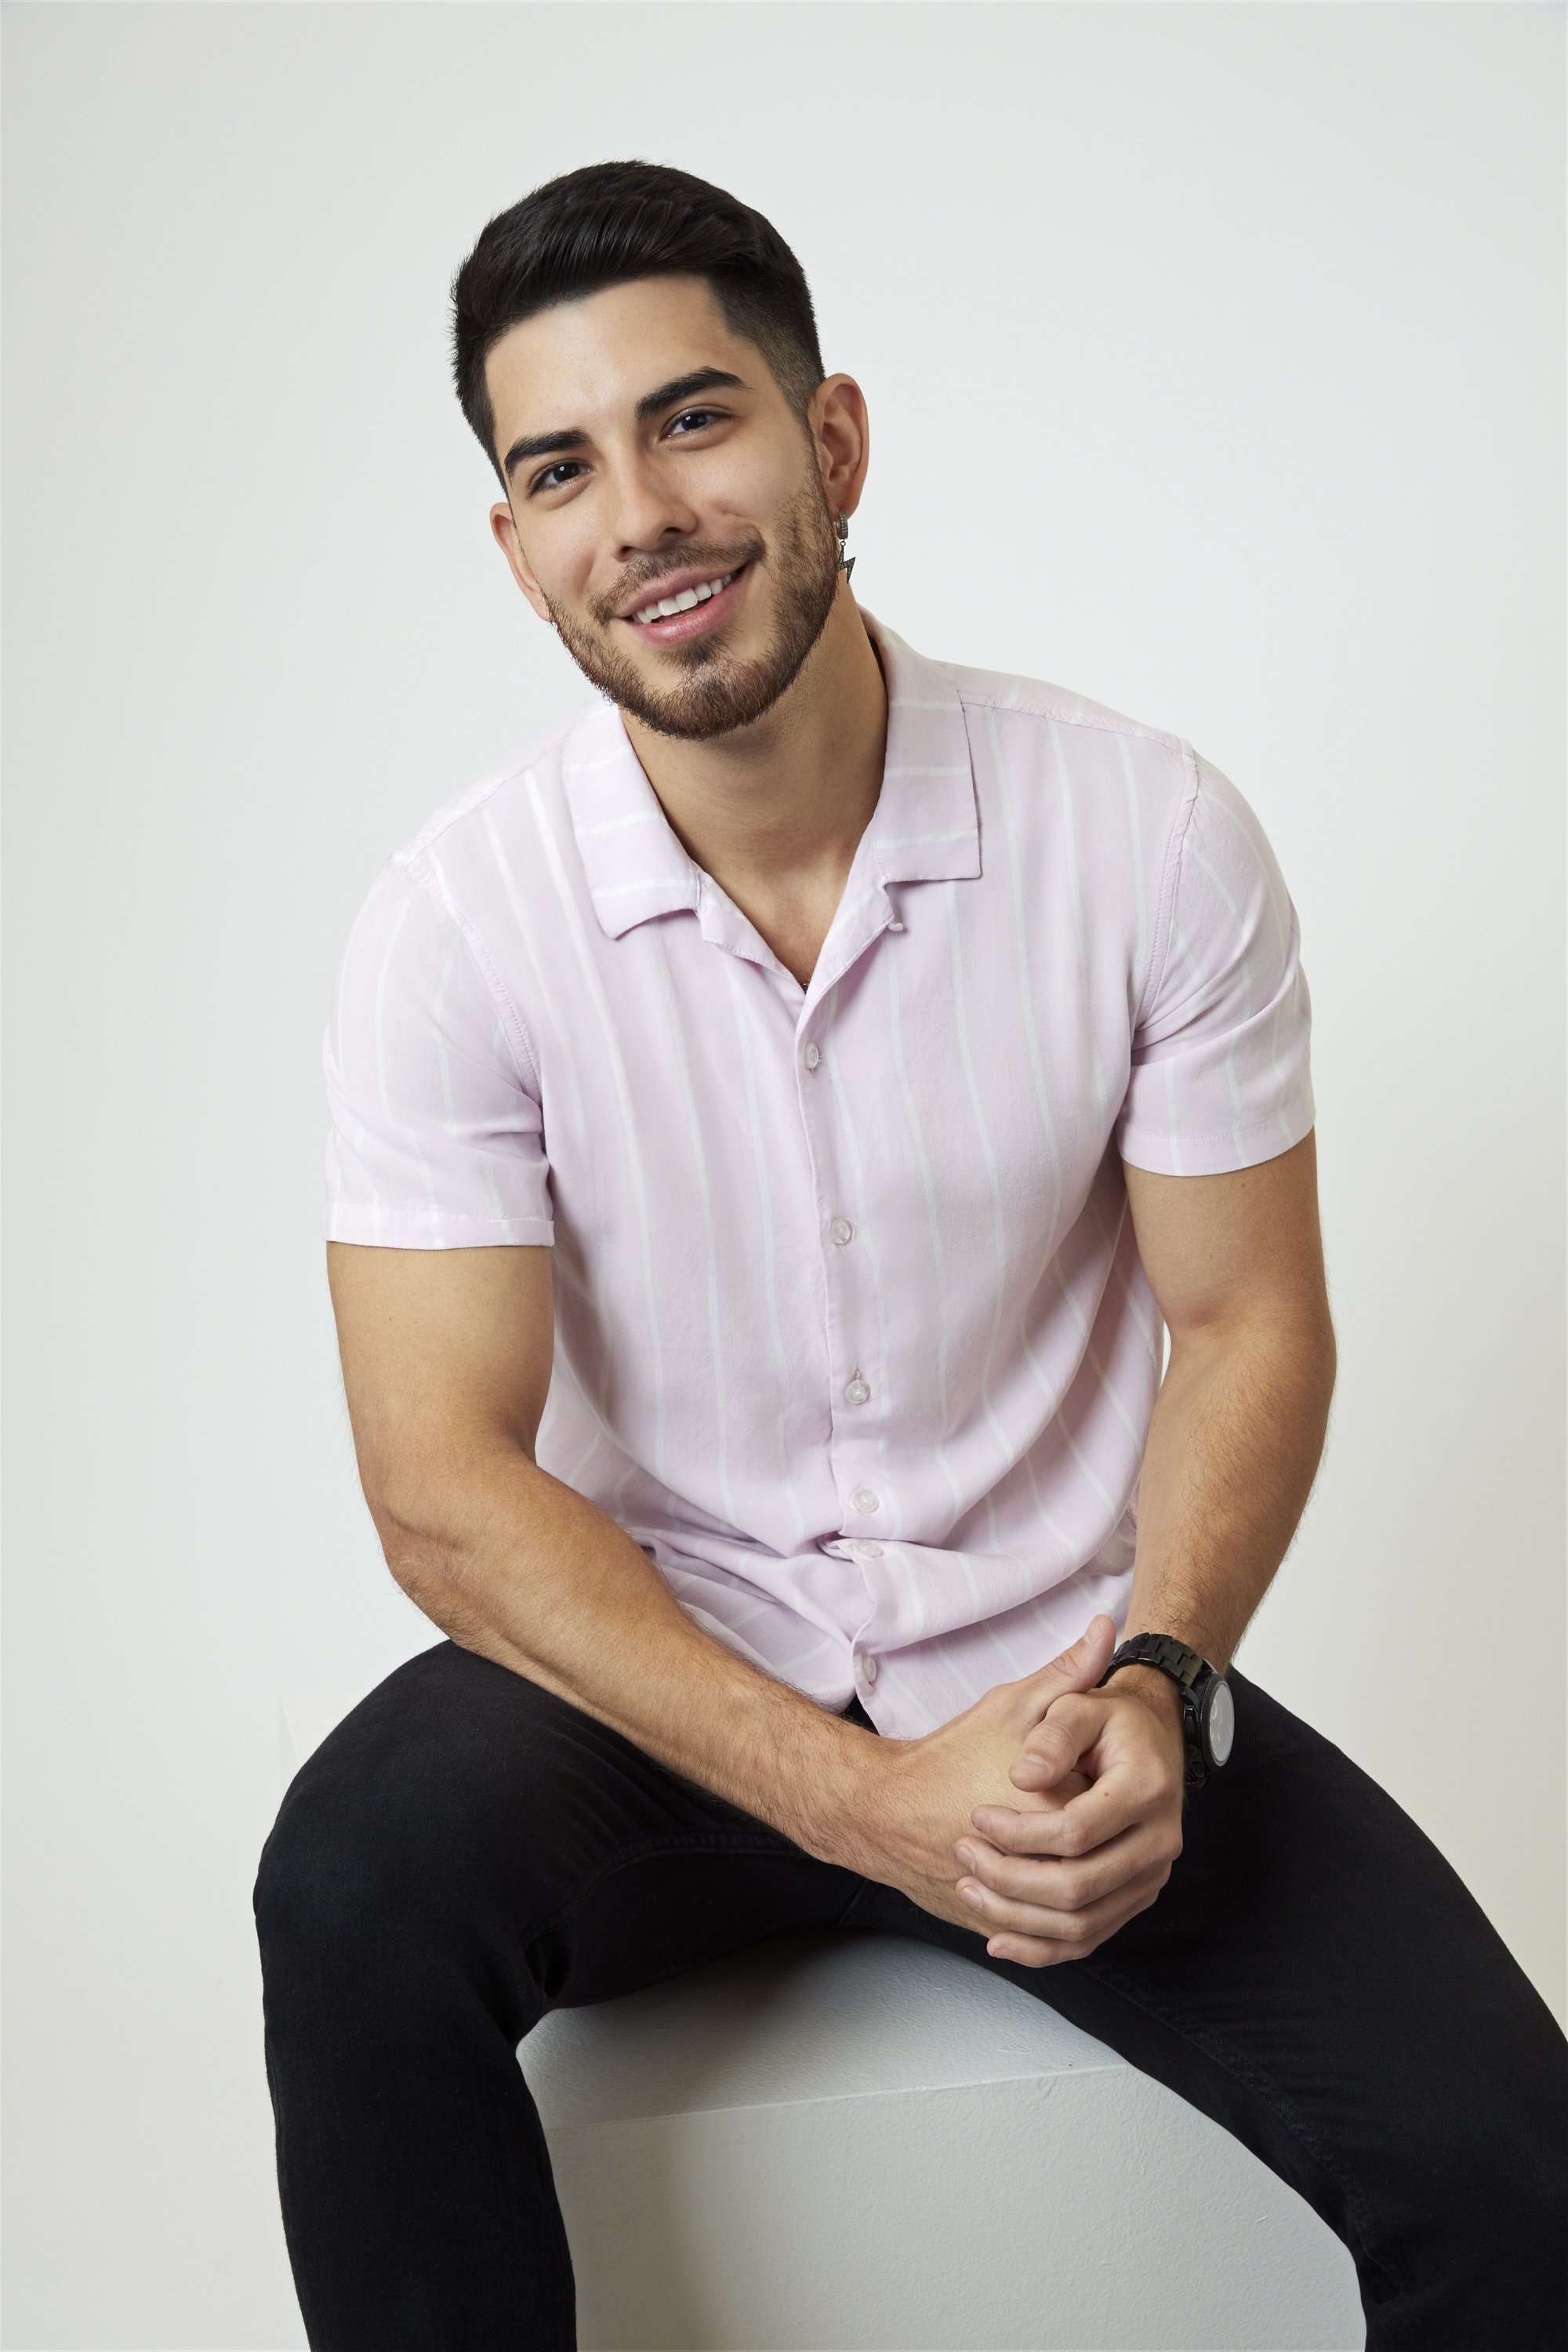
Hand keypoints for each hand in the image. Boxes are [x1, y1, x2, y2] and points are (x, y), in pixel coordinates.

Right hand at [843, 1616, 1117, 1938]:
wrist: (882, 1810)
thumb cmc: (950, 1757)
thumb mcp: (1011, 1706)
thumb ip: (1067, 1674)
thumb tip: (1108, 1630)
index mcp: (1055, 1810)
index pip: (1115, 1818)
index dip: (1106, 1795)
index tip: (1087, 1776)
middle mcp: (1040, 1866)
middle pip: (1100, 1871)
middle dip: (1095, 1846)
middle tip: (1074, 1813)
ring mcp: (1016, 1905)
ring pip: (1076, 1919)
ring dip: (1083, 1893)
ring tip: (1068, 1856)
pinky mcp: (995, 1927)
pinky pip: (1044, 1942)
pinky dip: (1056, 1927)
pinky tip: (1056, 1896)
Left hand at [953, 1661, 1187, 1967]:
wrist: (1149, 1737)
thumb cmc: (1107, 1719)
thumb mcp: (1079, 1706)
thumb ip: (1051, 1737)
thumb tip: (1021, 1777)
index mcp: (1147, 1789)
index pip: (1076, 1832)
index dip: (1019, 1833)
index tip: (978, 1816)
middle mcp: (1159, 1841)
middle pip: (1078, 1887)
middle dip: (1010, 1878)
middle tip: (964, 1855)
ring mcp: (1151, 1876)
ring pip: (1081, 1923)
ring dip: (1017, 1916)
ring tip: (970, 1890)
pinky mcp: (1135, 1896)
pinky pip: (1090, 1938)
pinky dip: (1041, 1947)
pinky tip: (999, 1939)